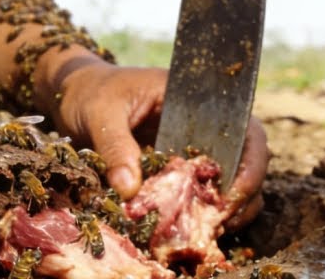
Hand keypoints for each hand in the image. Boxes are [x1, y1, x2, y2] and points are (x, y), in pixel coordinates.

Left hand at [52, 58, 267, 228]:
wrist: (75, 94)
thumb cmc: (92, 94)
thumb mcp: (101, 114)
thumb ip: (116, 146)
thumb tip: (130, 188)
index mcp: (194, 100)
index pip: (243, 126)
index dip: (249, 161)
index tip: (232, 193)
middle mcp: (202, 125)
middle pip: (246, 158)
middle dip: (242, 192)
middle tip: (222, 221)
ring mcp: (192, 149)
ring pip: (230, 180)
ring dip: (229, 207)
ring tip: (211, 230)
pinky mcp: (177, 171)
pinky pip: (201, 193)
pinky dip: (203, 213)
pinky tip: (193, 229)